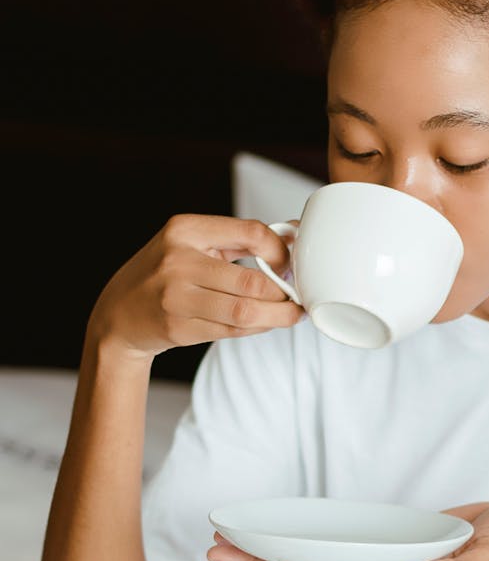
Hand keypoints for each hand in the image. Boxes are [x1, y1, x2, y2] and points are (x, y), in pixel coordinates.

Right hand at [88, 213, 306, 359]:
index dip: (280, 251)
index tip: (289, 264)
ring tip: (291, 314)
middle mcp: (178, 261)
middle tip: (297, 297)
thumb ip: (238, 240)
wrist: (119, 314)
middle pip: (252, 281)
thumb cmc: (164, 274)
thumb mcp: (192, 243)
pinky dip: (257, 328)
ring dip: (277, 316)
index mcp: (184, 230)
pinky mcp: (178, 328)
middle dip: (284, 294)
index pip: (251, 232)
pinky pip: (232, 330)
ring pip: (245, 312)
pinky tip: (266, 323)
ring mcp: (176, 298)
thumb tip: (292, 238)